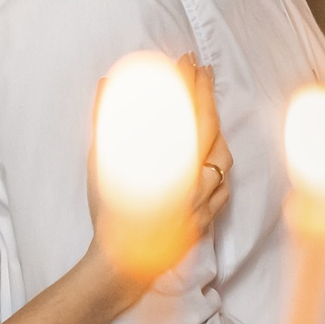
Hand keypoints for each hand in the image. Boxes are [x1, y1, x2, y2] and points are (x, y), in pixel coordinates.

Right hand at [81, 56, 229, 301]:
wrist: (122, 263)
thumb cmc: (110, 212)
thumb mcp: (102, 162)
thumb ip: (106, 120)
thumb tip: (105, 86)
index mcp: (174, 159)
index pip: (189, 109)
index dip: (189, 82)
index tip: (186, 60)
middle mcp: (194, 176)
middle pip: (209, 126)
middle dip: (205, 94)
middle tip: (200, 68)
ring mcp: (203, 198)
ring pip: (222, 157)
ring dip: (216, 130)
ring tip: (206, 111)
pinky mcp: (203, 218)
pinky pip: (223, 188)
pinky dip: (220, 169)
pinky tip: (214, 160)